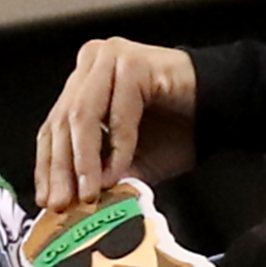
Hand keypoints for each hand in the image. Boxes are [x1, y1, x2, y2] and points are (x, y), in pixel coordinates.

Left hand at [34, 40, 200, 215]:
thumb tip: (70, 208)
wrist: (219, 110)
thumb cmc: (174, 132)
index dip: (46, 166)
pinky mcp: (132, 62)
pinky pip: (118, 112)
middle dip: (61, 168)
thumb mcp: (127, 163)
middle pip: (63, 122)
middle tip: (63, 205)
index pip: (53, 127)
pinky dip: (118, 146)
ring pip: (83, 115)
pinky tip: (118, 173)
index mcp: (81, 83)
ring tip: (89, 194)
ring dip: (85, 160)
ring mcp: (109, 58)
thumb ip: (98, 176)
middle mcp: (90, 64)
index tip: (47, 202)